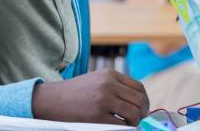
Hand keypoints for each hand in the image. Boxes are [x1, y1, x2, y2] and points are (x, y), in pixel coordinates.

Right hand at [32, 68, 148, 124]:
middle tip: (140, 119)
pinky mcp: (97, 116)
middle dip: (143, 112)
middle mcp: (109, 85)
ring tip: (130, 124)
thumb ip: (117, 85)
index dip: (145, 100)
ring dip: (135, 121)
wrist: (54, 99)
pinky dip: (124, 128)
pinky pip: (120, 124)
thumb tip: (139, 100)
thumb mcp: (99, 79)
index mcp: (111, 74)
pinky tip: (121, 127)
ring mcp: (103, 100)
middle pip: (139, 100)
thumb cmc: (78, 92)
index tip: (144, 108)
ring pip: (133, 112)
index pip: (138, 87)